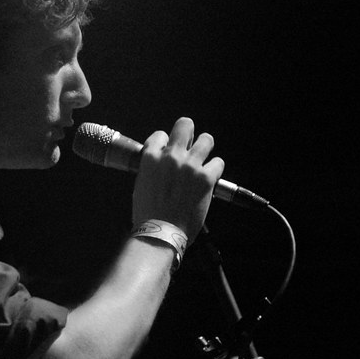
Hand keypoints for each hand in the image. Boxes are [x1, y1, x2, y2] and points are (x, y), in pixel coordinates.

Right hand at [131, 117, 224, 240]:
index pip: (160, 135)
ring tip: (203, 158)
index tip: (168, 151)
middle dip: (188, 133)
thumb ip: (152, 169)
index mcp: (150, 158)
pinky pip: (218, 162)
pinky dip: (215, 169)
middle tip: (190, 145)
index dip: (165, 143)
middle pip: (185, 125)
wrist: (161, 233)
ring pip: (207, 139)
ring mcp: (190, 166)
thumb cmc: (148, 214)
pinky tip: (211, 177)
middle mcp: (171, 157)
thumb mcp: (141, 185)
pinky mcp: (206, 178)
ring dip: (205, 147)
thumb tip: (161, 165)